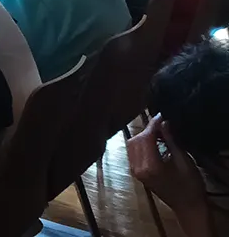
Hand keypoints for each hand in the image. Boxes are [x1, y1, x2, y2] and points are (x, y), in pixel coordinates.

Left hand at [128, 116, 210, 231]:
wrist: (187, 206)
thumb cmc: (190, 184)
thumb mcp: (183, 160)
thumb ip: (171, 141)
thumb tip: (164, 122)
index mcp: (150, 166)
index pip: (145, 138)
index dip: (152, 125)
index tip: (161, 115)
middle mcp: (138, 168)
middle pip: (136, 140)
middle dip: (147, 130)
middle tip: (162, 124)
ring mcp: (135, 171)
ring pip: (132, 145)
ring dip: (143, 136)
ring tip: (159, 132)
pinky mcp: (137, 173)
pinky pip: (134, 153)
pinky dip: (141, 144)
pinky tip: (154, 142)